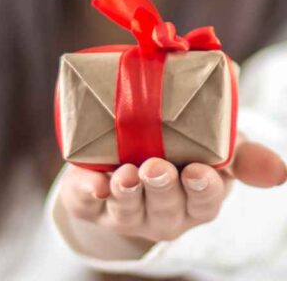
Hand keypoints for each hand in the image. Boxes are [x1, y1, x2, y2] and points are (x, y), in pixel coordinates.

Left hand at [59, 136, 286, 244]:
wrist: (124, 155)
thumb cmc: (178, 148)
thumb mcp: (212, 144)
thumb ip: (240, 149)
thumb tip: (270, 150)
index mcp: (198, 197)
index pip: (206, 199)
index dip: (204, 188)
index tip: (201, 170)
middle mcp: (165, 211)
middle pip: (167, 208)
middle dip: (162, 188)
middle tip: (156, 167)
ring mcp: (128, 212)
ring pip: (129, 209)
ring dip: (127, 192)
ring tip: (125, 173)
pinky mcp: (91, 202)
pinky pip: (88, 203)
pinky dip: (88, 192)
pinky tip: (91, 182)